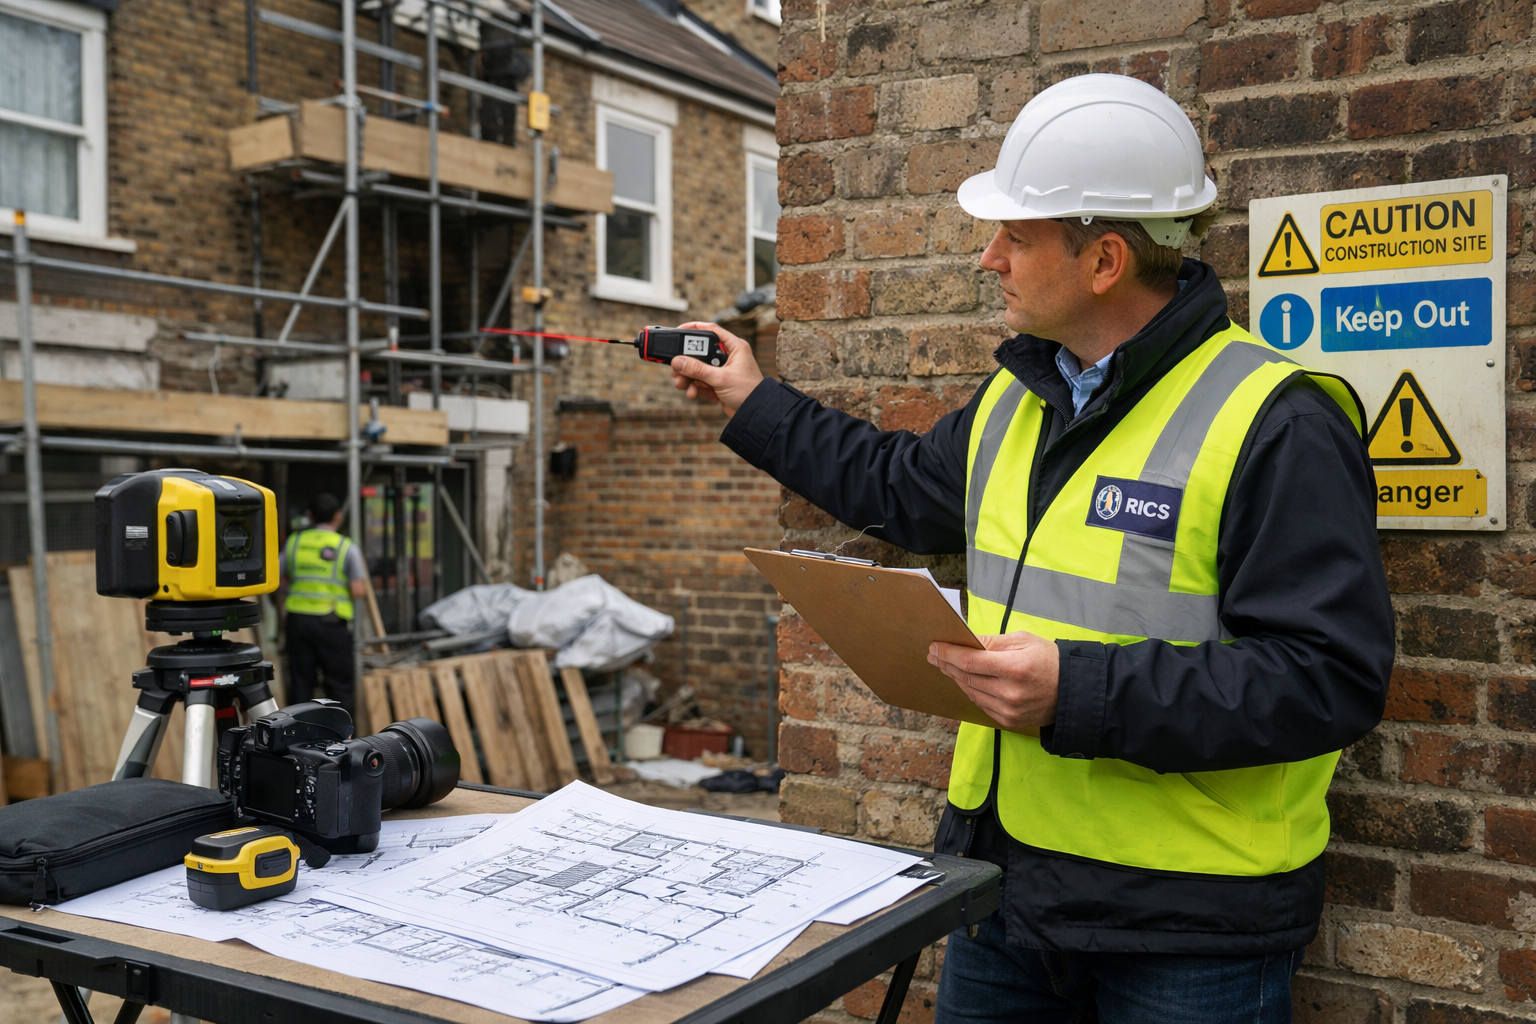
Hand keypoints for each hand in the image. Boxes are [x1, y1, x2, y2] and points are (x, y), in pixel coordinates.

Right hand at [669, 322, 763, 416]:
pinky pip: (700, 382)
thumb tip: (678, 361)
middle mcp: (727, 356)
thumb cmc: (748, 393)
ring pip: (697, 369)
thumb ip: (698, 370)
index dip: (694, 328)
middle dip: (687, 363)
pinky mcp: (717, 384)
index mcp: (734, 347)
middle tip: (676, 370)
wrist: (755, 415)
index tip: (678, 331)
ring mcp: (722, 371)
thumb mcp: (721, 379)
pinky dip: (695, 387)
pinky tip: (693, 393)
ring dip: (688, 377)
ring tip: (682, 385)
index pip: (711, 330)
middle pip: (700, 353)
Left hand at [928, 630, 1058, 731]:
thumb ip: (992, 642)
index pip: (969, 661)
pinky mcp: (1009, 721)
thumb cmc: (1050, 660)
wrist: (1074, 691)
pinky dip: (970, 691)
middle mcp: (1009, 693)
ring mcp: (1008, 710)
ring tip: (946, 666)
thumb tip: (966, 640)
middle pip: (966, 677)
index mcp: (1014, 668)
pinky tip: (964, 681)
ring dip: (956, 678)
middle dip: (947, 664)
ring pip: (971, 692)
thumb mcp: (1023, 641)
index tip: (935, 647)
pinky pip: (981, 704)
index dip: (948, 654)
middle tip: (934, 655)